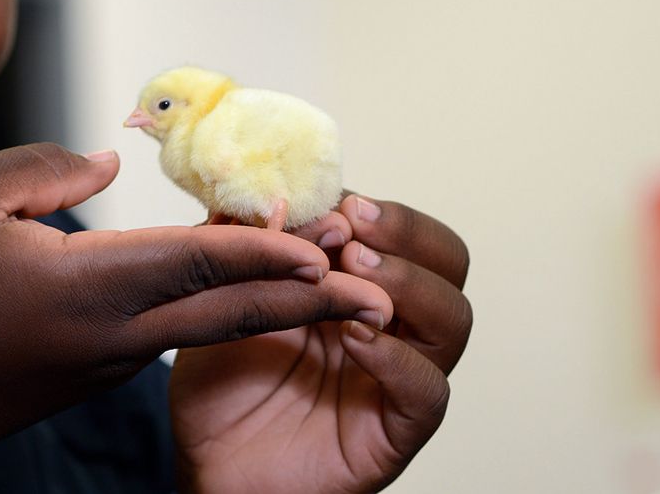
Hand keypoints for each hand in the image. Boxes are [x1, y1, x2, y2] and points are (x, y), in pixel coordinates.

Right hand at [0, 145, 391, 474]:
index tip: (322, 242)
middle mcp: (114, 334)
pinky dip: (225, 313)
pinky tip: (251, 290)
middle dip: (308, 301)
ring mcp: (112, 362)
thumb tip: (112, 166)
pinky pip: (176, 335)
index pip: (195, 262)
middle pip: (230, 312)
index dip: (264, 248)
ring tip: (335, 287)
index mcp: (86, 288)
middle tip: (376, 293)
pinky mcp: (102, 374)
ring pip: (211, 328)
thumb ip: (49, 168)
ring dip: (275, 307)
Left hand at [171, 194, 470, 492]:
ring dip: (408, 284)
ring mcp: (397, 376)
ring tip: (354, 271)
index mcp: (354, 286)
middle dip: (407, 233)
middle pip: (447, 263)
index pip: (401, 231)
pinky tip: (358, 338)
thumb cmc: (219, 386)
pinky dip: (400, 359)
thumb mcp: (217, 297)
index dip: (376, 209)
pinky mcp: (396, 431)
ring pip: (452, 318)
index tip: (333, 200)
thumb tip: (269, 194)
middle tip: (352, 226)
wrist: (207, 465)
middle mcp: (388, 325)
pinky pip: (428, 391)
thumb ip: (243, 246)